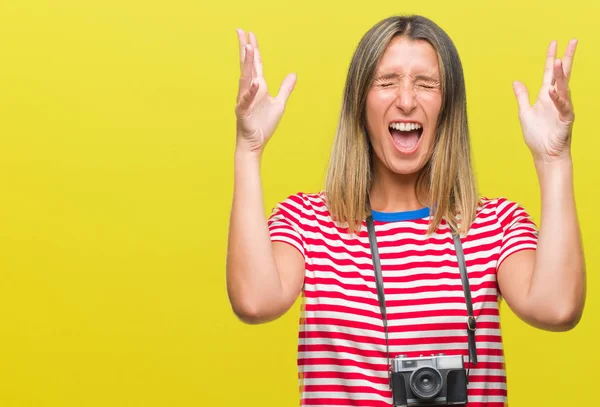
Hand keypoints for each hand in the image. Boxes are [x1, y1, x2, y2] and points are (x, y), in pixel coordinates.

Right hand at [235, 29, 296, 153]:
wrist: (255, 143)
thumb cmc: (264, 124)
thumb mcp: (279, 103)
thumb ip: (285, 88)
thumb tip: (293, 74)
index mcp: (258, 87)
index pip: (256, 64)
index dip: (254, 49)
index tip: (250, 34)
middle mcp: (249, 90)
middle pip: (247, 65)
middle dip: (245, 48)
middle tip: (241, 31)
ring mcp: (244, 100)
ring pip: (245, 79)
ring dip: (247, 64)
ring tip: (249, 48)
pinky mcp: (242, 112)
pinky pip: (245, 100)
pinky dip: (250, 92)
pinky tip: (256, 83)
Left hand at [512, 39, 577, 161]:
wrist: (544, 154)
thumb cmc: (537, 135)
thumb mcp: (524, 112)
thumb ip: (522, 96)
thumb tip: (516, 81)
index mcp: (545, 96)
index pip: (549, 73)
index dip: (551, 58)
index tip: (554, 43)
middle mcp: (555, 99)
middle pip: (562, 75)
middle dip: (566, 58)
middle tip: (572, 41)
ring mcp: (562, 108)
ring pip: (563, 88)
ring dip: (561, 75)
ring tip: (559, 61)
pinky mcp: (566, 119)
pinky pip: (563, 107)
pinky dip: (558, 99)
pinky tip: (553, 91)